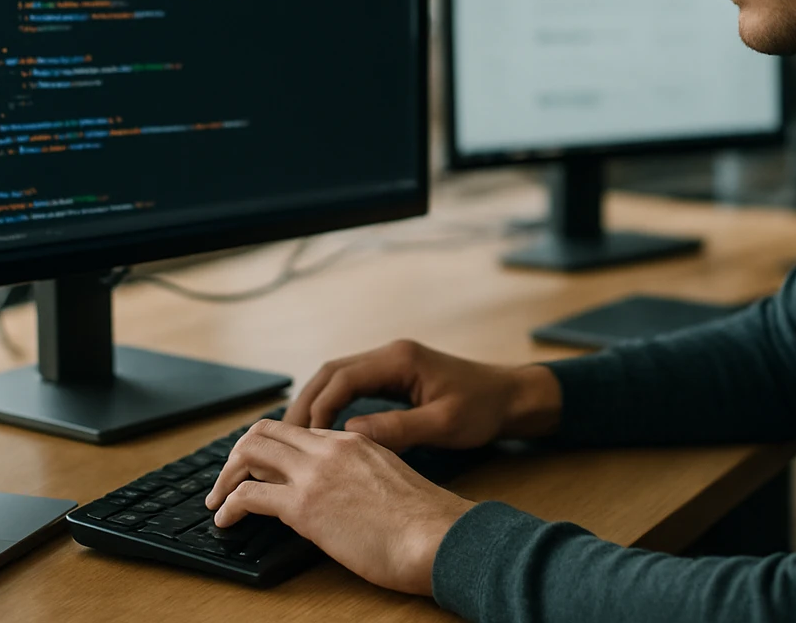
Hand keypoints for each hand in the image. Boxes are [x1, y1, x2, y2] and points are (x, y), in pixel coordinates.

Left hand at [203, 418, 473, 594]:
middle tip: (230, 480)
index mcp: (355, 441)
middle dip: (241, 454)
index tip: (264, 471)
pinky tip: (225, 520)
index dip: (275, 451)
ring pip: (251, 452)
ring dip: (227, 475)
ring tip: (218, 499)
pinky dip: (228, 506)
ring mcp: (315, 474)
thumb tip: (349, 503)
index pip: (300, 433)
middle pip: (267, 431)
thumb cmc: (427, 524)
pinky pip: (248, 495)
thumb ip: (364, 481)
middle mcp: (331, 447)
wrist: (438, 536)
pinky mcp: (303, 505)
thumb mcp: (392, 484)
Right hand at [280, 338, 561, 452]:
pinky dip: (332, 404)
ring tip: (295, 437)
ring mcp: (390, 363)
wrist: (511, 397)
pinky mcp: (394, 377)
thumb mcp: (444, 424)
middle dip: (305, 403)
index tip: (305, 438)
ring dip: (315, 403)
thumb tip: (350, 435)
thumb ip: (398, 428)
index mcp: (399, 359)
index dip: (318, 407)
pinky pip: (351, 386)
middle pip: (330, 373)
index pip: (342, 377)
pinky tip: (322, 430)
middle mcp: (390, 355)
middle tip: (284, 437)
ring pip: (337, 378)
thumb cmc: (483, 408)